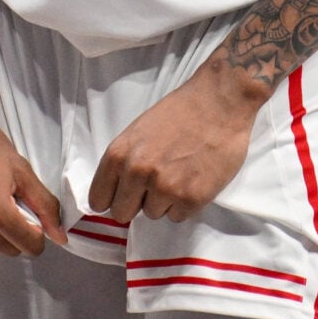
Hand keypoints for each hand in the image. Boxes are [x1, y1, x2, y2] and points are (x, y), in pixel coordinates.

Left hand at [88, 56, 262, 224]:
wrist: (219, 102)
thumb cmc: (180, 112)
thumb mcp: (138, 131)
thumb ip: (124, 162)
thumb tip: (117, 191)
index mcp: (119, 155)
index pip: (98, 199)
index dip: (111, 199)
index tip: (122, 196)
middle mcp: (137, 173)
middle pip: (122, 213)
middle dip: (136, 203)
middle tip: (154, 186)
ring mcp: (164, 188)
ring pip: (153, 214)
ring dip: (164, 201)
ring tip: (180, 174)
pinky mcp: (191, 199)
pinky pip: (178, 217)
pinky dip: (186, 204)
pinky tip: (194, 180)